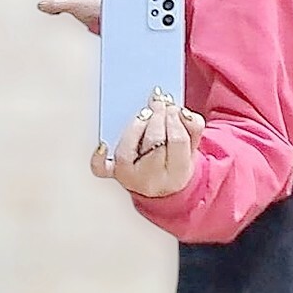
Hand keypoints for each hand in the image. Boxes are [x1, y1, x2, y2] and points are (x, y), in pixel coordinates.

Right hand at [37, 0, 101, 26]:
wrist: (111, 17)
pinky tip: (60, 13)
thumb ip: (55, 4)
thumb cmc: (98, 6)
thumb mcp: (74, 4)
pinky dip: (53, 9)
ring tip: (60, 10)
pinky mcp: (71, 3)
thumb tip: (41, 4)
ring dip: (51, 0)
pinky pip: (54, 4)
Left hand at [91, 88, 205, 197]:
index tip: (173, 106)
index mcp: (177, 173)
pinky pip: (102, 169)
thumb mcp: (192, 147)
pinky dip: (99, 158)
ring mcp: (130, 178)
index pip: (177, 141)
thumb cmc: (176, 162)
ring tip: (145, 113)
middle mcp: (152, 179)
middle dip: (157, 118)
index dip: (174, 119)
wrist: (165, 189)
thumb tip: (182, 112)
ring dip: (135, 127)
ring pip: (127, 152)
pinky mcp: (114, 175)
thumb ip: (194, 126)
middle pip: (154, 143)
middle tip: (159, 103)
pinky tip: (102, 145)